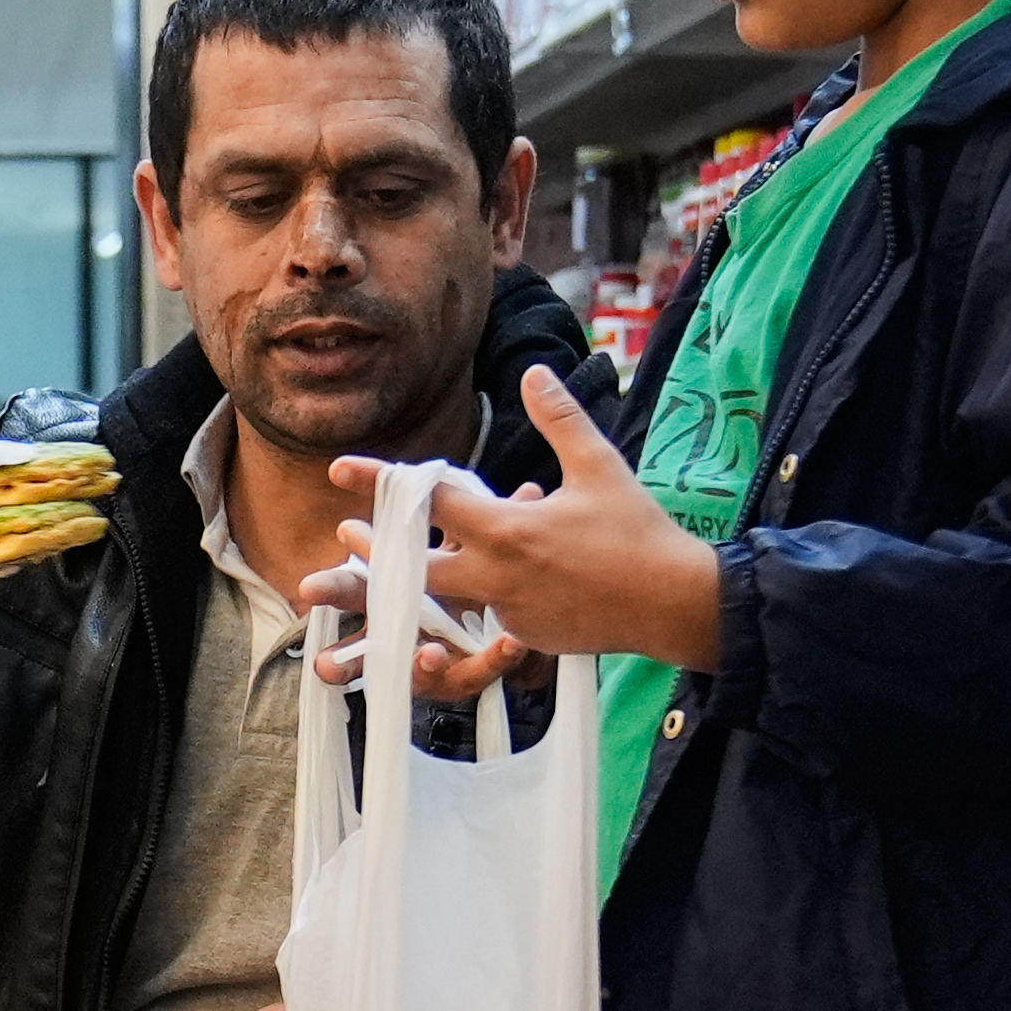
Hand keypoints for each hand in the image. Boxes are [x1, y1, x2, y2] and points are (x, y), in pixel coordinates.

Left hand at [322, 364, 722, 699]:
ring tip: (383, 571)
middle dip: (376, 551)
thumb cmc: (637, 531)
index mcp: (508, 528)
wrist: (671, 602)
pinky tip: (467, 592)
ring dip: (410, 584)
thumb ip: (559, 419)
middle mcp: (497, 575)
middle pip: (414, 566)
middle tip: (347, 532)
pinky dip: (472, 604)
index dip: (381, 480)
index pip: (430, 499)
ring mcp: (506, 612)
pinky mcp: (522, 639)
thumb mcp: (599, 465)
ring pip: (442, 602)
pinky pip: (482, 621)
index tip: (339, 467)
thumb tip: (533, 372)